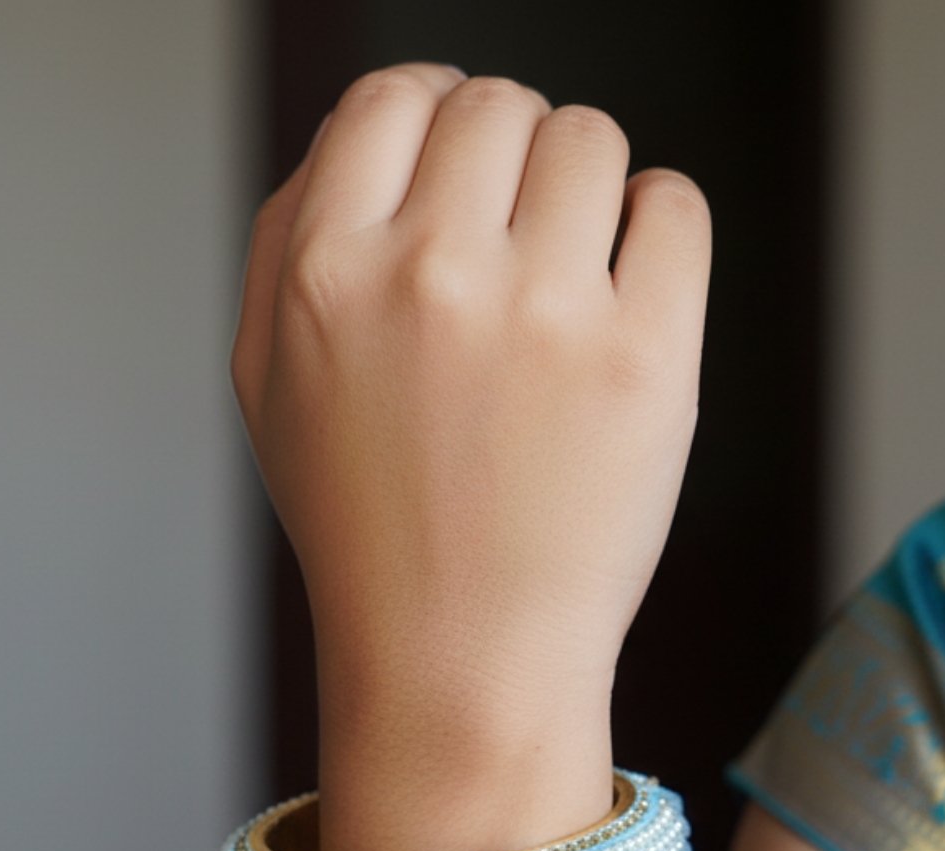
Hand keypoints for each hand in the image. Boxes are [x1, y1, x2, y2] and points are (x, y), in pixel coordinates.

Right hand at [231, 63, 709, 732]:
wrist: (458, 659)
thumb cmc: (368, 531)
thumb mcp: (270, 387)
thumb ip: (289, 242)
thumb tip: (363, 134)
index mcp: (326, 276)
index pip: (392, 96)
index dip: (430, 113)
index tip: (458, 157)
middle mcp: (430, 275)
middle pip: (499, 106)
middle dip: (508, 161)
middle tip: (513, 248)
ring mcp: (545, 314)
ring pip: (591, 139)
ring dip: (583, 196)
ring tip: (564, 290)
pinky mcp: (646, 358)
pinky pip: (674, 205)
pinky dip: (655, 234)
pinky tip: (622, 304)